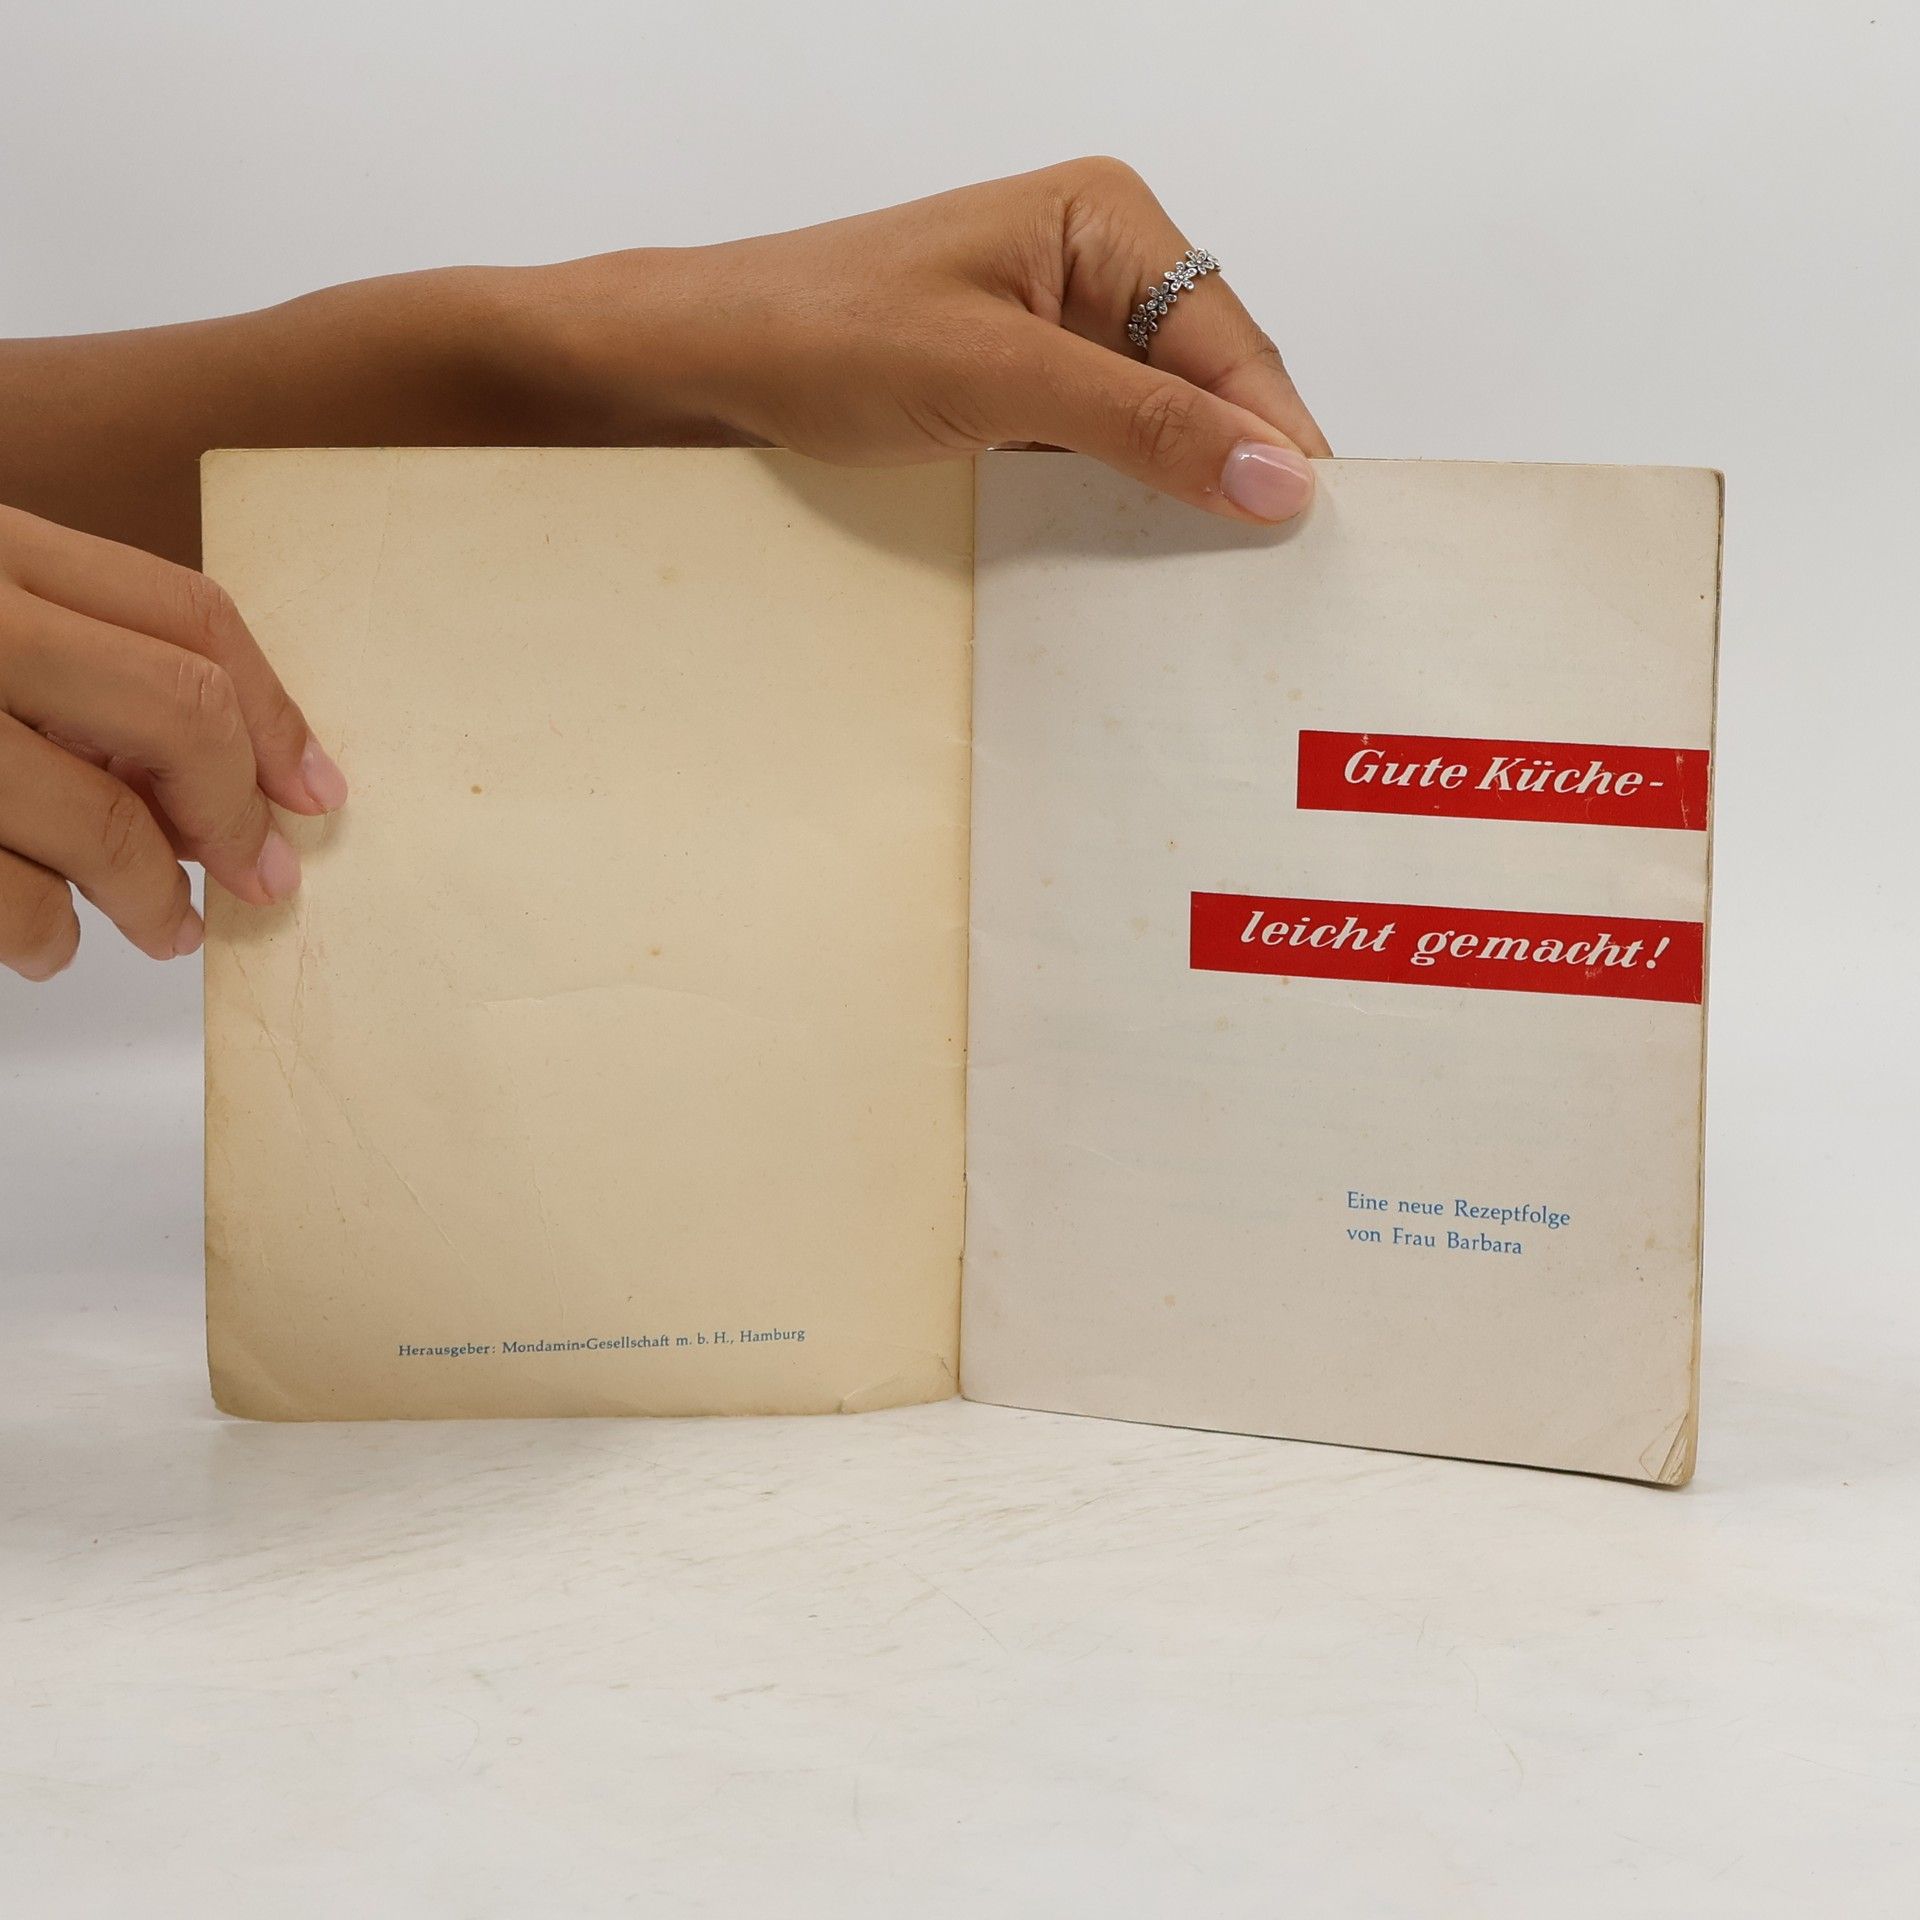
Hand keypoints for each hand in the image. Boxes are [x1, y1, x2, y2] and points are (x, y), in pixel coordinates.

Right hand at [0, 506, 345, 979]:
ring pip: (105, 820)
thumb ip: (87, 678)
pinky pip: (17, 896)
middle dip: (236, 812)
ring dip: (155, 898)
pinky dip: (49, 936)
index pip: (186, 614)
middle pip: (178, 709)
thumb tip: (227, 797)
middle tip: (261, 877)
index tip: (316, 791)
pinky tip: (50, 940)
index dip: (274, 712)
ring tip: (163, 926)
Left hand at [535, 157, 1331, 521]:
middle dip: (1235, 472)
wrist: (705, 365)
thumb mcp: (1000, 381)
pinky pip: (1103, 452)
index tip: (1315, 538)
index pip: (1232, 344)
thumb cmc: (825, 336)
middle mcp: (1097, 265)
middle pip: (1207, 385)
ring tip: (1217, 586)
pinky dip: (1121, 504)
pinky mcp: (1023, 392)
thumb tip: (1277, 479)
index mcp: (1108, 219)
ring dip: (1180, 498)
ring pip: (1159, 427)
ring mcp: (1059, 331)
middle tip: (1274, 581)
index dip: (1277, 441)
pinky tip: (1136, 562)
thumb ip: (1142, 427)